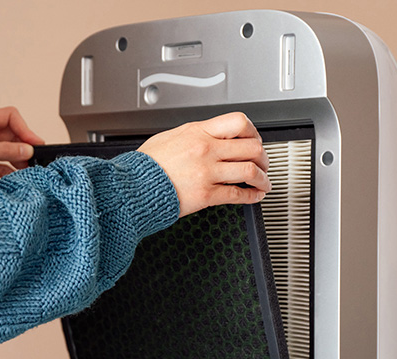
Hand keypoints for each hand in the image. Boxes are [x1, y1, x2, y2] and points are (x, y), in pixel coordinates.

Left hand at [0, 107, 45, 181]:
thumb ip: (4, 150)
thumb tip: (27, 149)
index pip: (9, 117)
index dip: (23, 128)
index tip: (33, 142)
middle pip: (11, 134)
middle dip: (23, 145)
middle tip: (35, 156)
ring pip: (9, 150)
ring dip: (19, 158)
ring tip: (29, 167)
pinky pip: (3, 164)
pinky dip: (11, 169)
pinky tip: (17, 174)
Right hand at [137, 112, 270, 217]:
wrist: (133, 187)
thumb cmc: (146, 165)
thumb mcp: (170, 137)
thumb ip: (194, 135)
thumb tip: (210, 136)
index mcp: (198, 132)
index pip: (239, 123)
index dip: (253, 132)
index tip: (255, 140)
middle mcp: (206, 150)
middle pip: (251, 147)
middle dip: (263, 157)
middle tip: (263, 163)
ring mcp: (207, 172)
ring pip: (250, 171)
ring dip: (263, 178)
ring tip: (263, 182)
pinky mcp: (206, 194)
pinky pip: (238, 194)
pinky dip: (252, 196)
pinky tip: (253, 196)